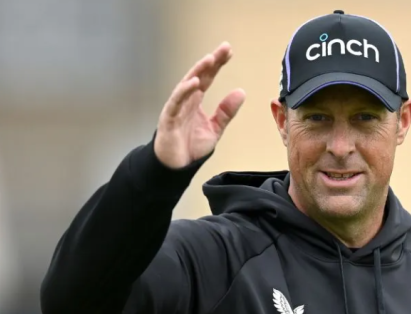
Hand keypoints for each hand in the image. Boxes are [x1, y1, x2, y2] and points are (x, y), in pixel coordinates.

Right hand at [154, 42, 245, 168]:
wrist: (176, 168)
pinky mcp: (169, 118)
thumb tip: (241, 92)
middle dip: (211, 61)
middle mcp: (186, 100)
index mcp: (196, 101)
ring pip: (187, 84)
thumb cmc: (190, 147)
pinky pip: (176, 102)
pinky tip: (195, 82)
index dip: (217, 64)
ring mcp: (176, 107)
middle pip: (199, 75)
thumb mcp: (215, 128)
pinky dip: (184, 91)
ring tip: (210, 60)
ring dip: (198, 71)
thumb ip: (226, 112)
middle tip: (224, 48)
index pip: (208, 78)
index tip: (229, 52)